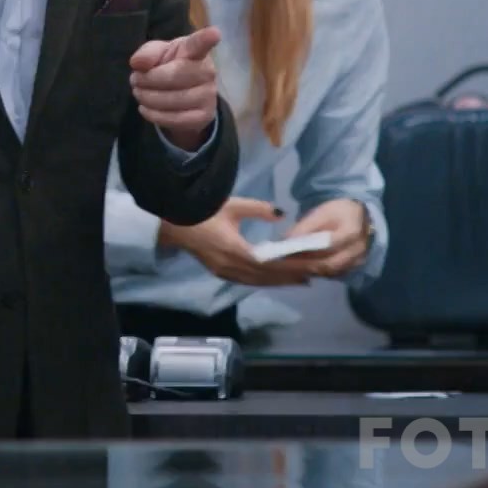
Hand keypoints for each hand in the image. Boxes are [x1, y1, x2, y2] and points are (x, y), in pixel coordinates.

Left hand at [129, 27, 220, 144]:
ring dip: (148, 98)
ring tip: (138, 93)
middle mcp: (207, 71)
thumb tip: (137, 63)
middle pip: (175, 76)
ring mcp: (209, 95)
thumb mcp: (157, 54)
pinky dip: (154, 115)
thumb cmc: (169, 65)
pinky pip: (175, 119)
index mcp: (194, 50)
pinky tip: (145, 108)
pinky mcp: (204, 116)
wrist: (182, 94)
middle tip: (134, 80)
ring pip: (173, 100)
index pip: (200, 43)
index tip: (214, 33)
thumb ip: (147, 54)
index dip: (207, 38)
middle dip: (148, 79)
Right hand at [159, 198, 305, 286]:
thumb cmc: (202, 211)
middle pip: (266, 277)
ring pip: (258, 281)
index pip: (270, 263)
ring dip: (280, 281)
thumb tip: (282, 214)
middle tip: (313, 275)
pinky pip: (249, 281)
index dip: (290, 267)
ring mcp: (225, 272)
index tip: (310, 267)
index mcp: (234, 250)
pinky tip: (276, 278)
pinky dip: (266, 281)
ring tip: (302, 279)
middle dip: (290, 277)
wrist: (174, 223)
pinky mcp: (221, 272)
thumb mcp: (232, 205)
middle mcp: (230, 266)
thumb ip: (258, 209)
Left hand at [262, 199, 371, 280]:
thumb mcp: (321, 213)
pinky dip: (315, 273)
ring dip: (308, 271)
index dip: (306, 250)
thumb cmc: (339, 213)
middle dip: (304, 265)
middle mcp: (358, 251)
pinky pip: (331, 276)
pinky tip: (301, 269)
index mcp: (352, 231)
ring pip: (329, 273)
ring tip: (289, 267)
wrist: (360, 218)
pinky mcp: (351, 270)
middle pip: (329, 264)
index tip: (286, 252)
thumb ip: (305, 227)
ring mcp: (357, 263)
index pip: (328, 245)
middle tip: (284, 264)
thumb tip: (286, 240)